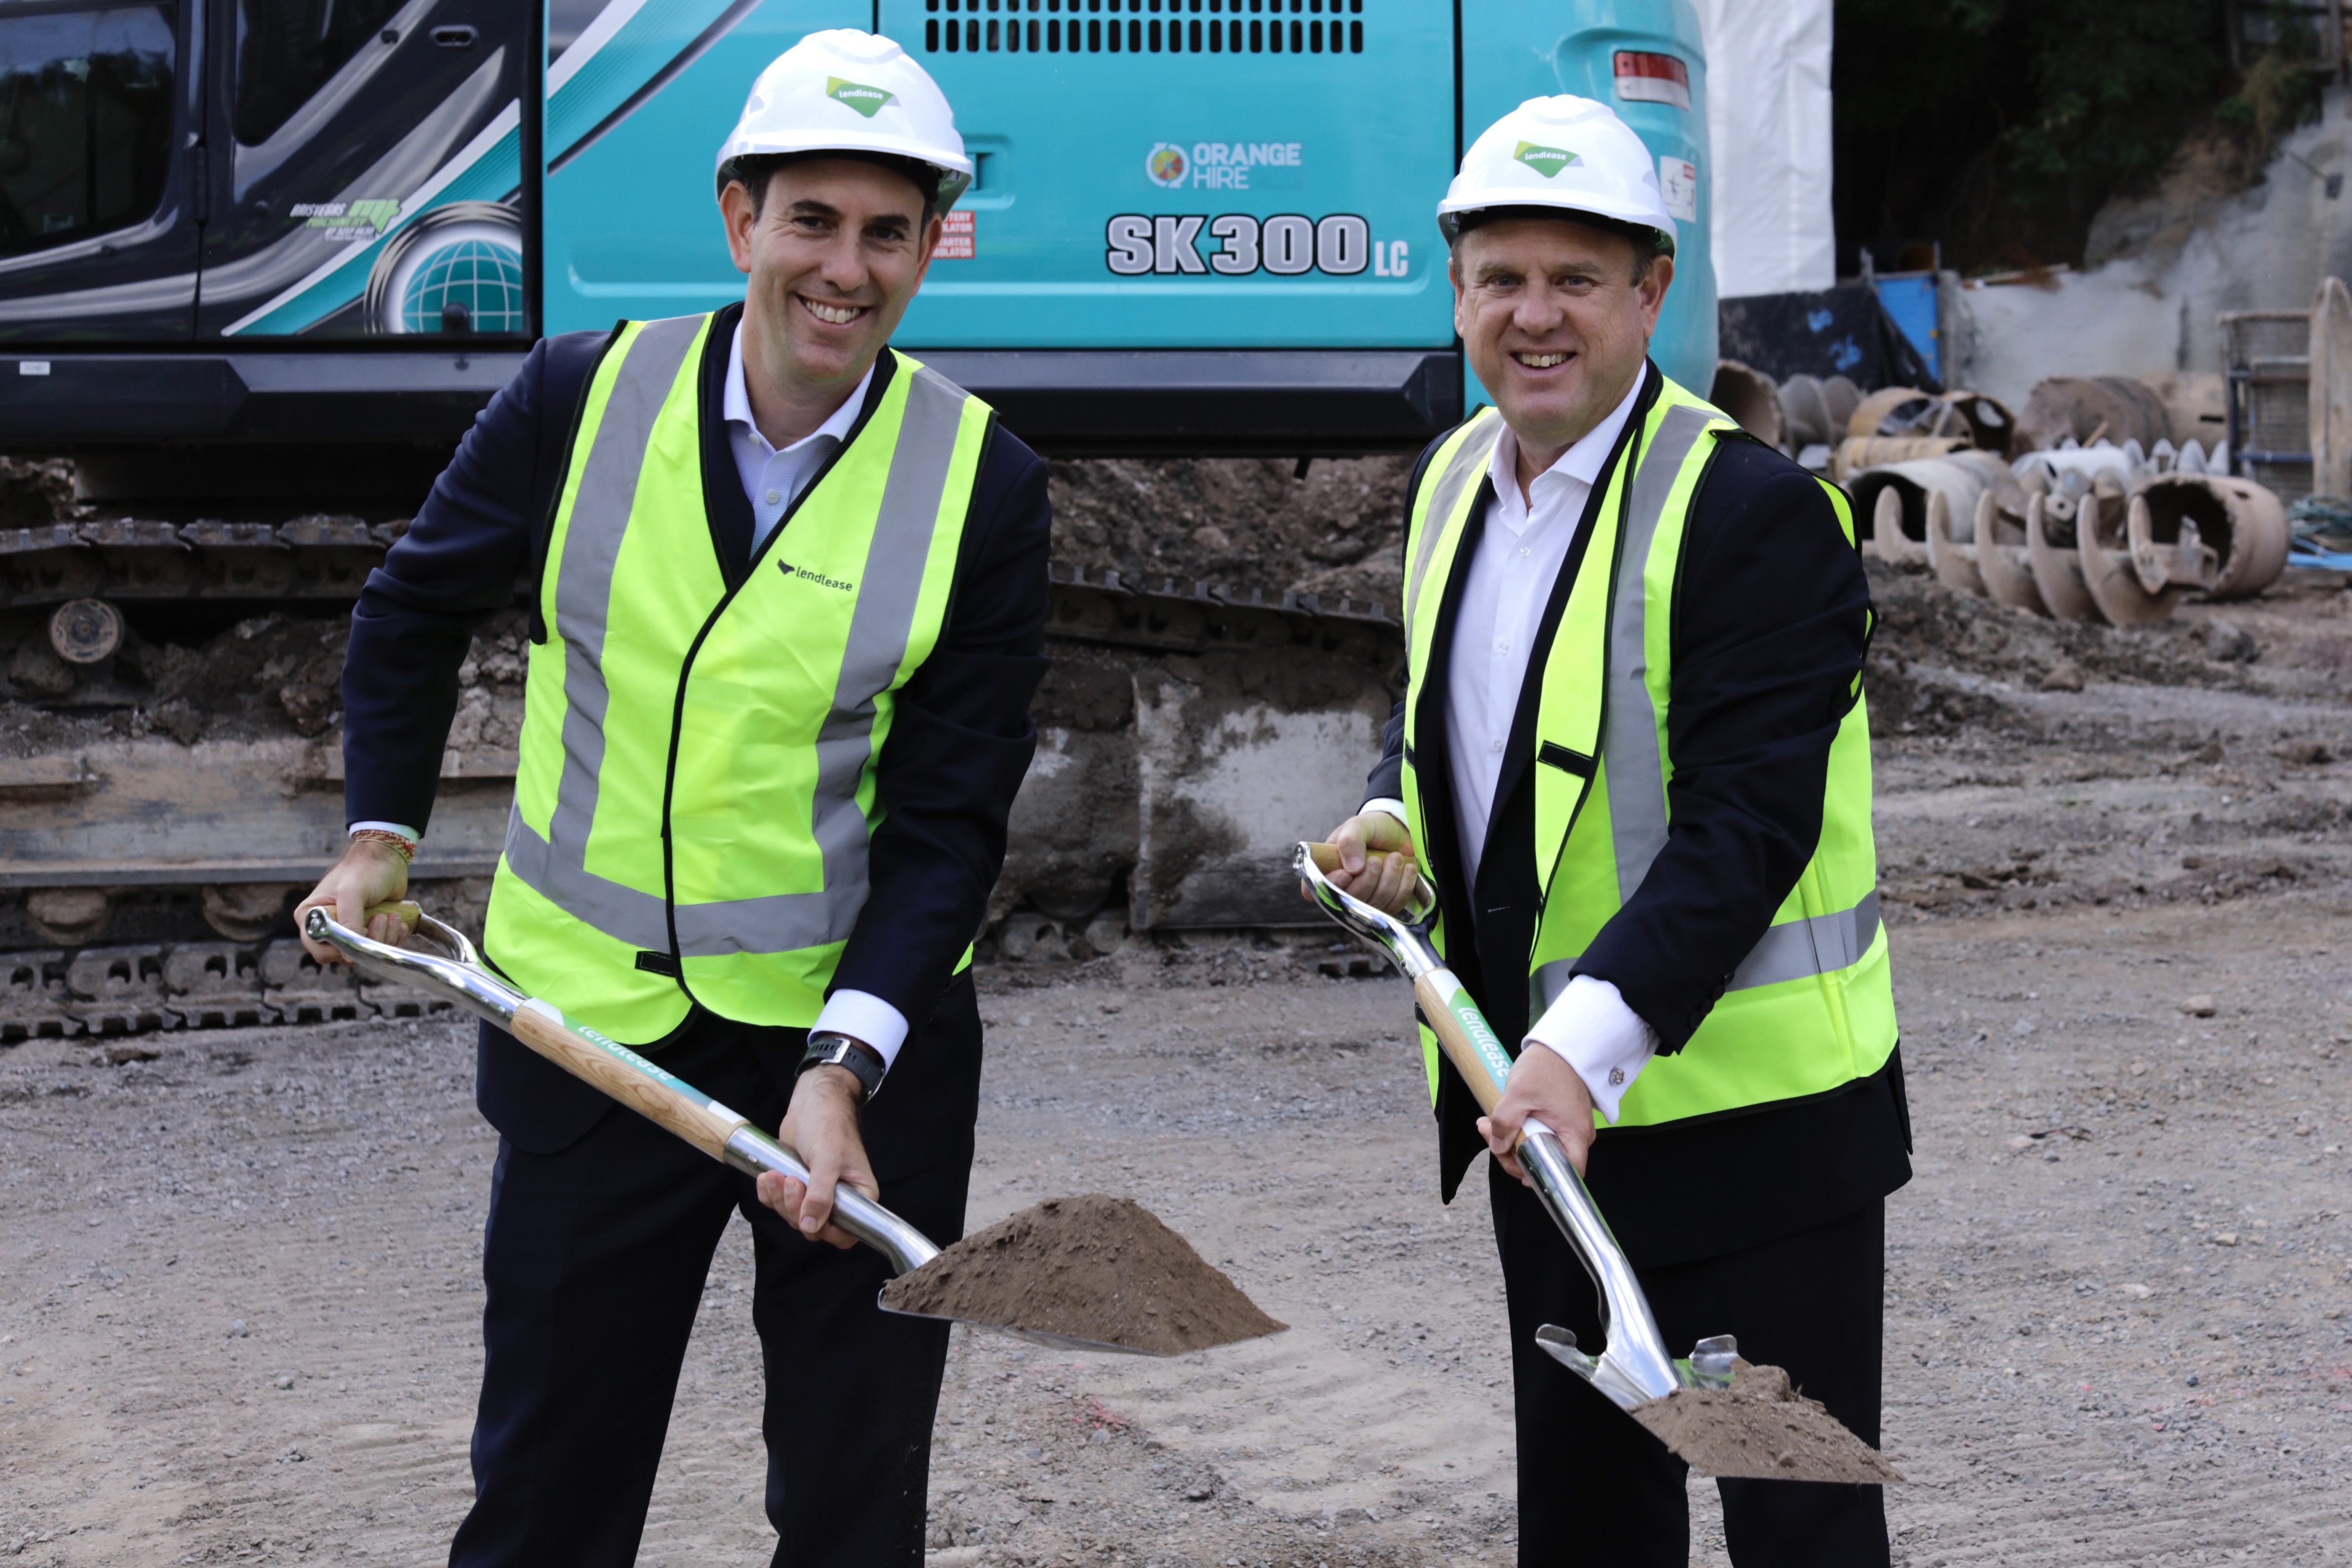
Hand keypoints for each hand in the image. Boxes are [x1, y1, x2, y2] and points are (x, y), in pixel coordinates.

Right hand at [294, 839, 412, 963]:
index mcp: (311, 917)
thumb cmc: (363, 870)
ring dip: (384, 937)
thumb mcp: (351, 894)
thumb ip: (347, 922)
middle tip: (379, 918)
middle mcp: (326, 927)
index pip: (319, 950)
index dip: (341, 949)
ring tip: (390, 915)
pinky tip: (398, 920)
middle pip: (344, 955)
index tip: (360, 934)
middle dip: (367, 941)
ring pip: (365, 952)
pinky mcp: (368, 930)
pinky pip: (380, 947)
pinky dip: (393, 938)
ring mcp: (348, 929)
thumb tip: (348, 954)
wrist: (387, 859)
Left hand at [759, 1065, 879, 1248]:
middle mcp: (839, 1199)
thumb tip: (812, 1227)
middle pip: (814, 1227)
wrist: (812, 1100)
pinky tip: (766, 1176)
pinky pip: (778, 1203)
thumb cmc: (829, 1124)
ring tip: (775, 1174)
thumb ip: (820, 1195)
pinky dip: (769, 1193)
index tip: (808, 1215)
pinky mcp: (796, 1184)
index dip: (825, 1231)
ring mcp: (815, 1193)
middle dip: (795, 1208)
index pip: (845, 1234)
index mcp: (859, 1195)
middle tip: (790, 1182)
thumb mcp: (827, 1160)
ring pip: (793, 1216)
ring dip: (779, 1199)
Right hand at [1303, 811, 1421, 913]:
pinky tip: (1407, 868)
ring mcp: (1365, 899)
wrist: (1399, 832)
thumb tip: (1353, 868)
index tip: (1346, 873)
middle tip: (1376, 859)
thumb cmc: (1372, 829)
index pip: (1314, 889)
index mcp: (1326, 869)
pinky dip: (1403, 885)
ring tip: (1395, 858)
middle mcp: (1342, 889)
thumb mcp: (1358, 826)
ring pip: (1374, 903)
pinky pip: (1395, 904)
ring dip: (1389, 879)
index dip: (1331, 886)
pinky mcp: (1386, 904)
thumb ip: (1350, 841)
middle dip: (1368, 879)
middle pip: (1350, 900)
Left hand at [1479, 1043, 1597, 1180]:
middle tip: (1488, 1133)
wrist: (1559, 1046)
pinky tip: (1500, 1119)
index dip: (1541, 1178)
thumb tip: (1498, 1148)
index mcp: (1574, 1135)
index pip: (1565, 1174)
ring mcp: (1567, 1129)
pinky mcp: (1558, 1121)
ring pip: (1537, 1148)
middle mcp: (1575, 1137)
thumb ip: (1506, 1123)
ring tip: (1487, 1123)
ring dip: (1510, 1140)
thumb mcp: (1518, 1094)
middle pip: (1544, 1162)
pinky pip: (1537, 1135)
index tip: (1516, 1169)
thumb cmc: (1546, 1067)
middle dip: (1511, 1153)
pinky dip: (1517, 1130)